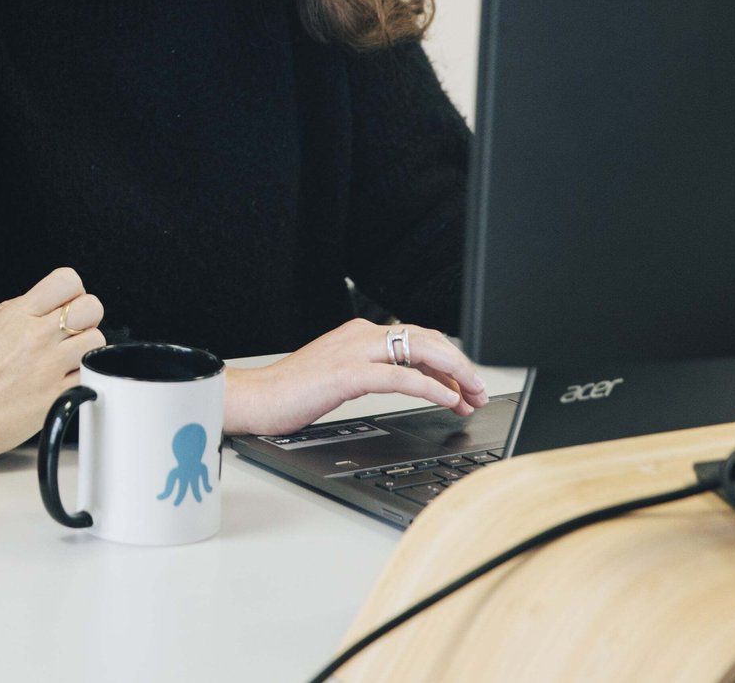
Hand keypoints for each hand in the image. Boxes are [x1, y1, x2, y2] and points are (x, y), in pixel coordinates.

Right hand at [0, 268, 105, 462]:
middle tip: (74, 329)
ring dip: (86, 346)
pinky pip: (90, 375)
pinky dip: (84, 375)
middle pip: (91, 307)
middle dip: (86, 315)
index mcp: (18, 314)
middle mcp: (38, 336)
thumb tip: (33, 309)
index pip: (66, 281)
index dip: (72, 290)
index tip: (67, 302)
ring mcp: (50, 366)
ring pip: (96, 340)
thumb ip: (12, 314)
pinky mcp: (58, 395)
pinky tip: (67, 378)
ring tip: (70, 356)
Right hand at [224, 318, 487, 436]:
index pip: (418, 337)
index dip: (450, 360)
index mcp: (359, 333)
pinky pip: (401, 376)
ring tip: (471, 396)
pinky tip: (447, 400)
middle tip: (479, 392)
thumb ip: (373, 371)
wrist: (255, 398)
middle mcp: (360, 335)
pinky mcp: (347, 374)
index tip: (466, 385)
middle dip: (460, 366)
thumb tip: (411, 382)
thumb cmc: (292, 392)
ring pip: (420, 351)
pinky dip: (431, 387)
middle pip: (427, 339)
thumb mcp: (341, 376)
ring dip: (454, 374)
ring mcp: (354, 352)